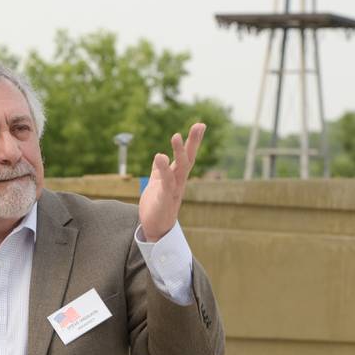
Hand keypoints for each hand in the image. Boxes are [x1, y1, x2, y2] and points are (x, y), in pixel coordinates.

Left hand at [139, 123, 205, 241]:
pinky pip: (166, 182)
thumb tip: (160, 156)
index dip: (192, 141)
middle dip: (193, 143)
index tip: (200, 125)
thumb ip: (159, 170)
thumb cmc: (157, 206)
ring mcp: (173, 190)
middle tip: (199, 125)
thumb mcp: (157, 183)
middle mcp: (179, 182)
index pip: (186, 156)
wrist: (154, 229)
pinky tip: (160, 156)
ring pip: (179, 169)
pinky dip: (163, 169)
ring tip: (176, 135)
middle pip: (188, 159)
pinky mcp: (164, 199)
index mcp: (176, 177)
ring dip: (179, 152)